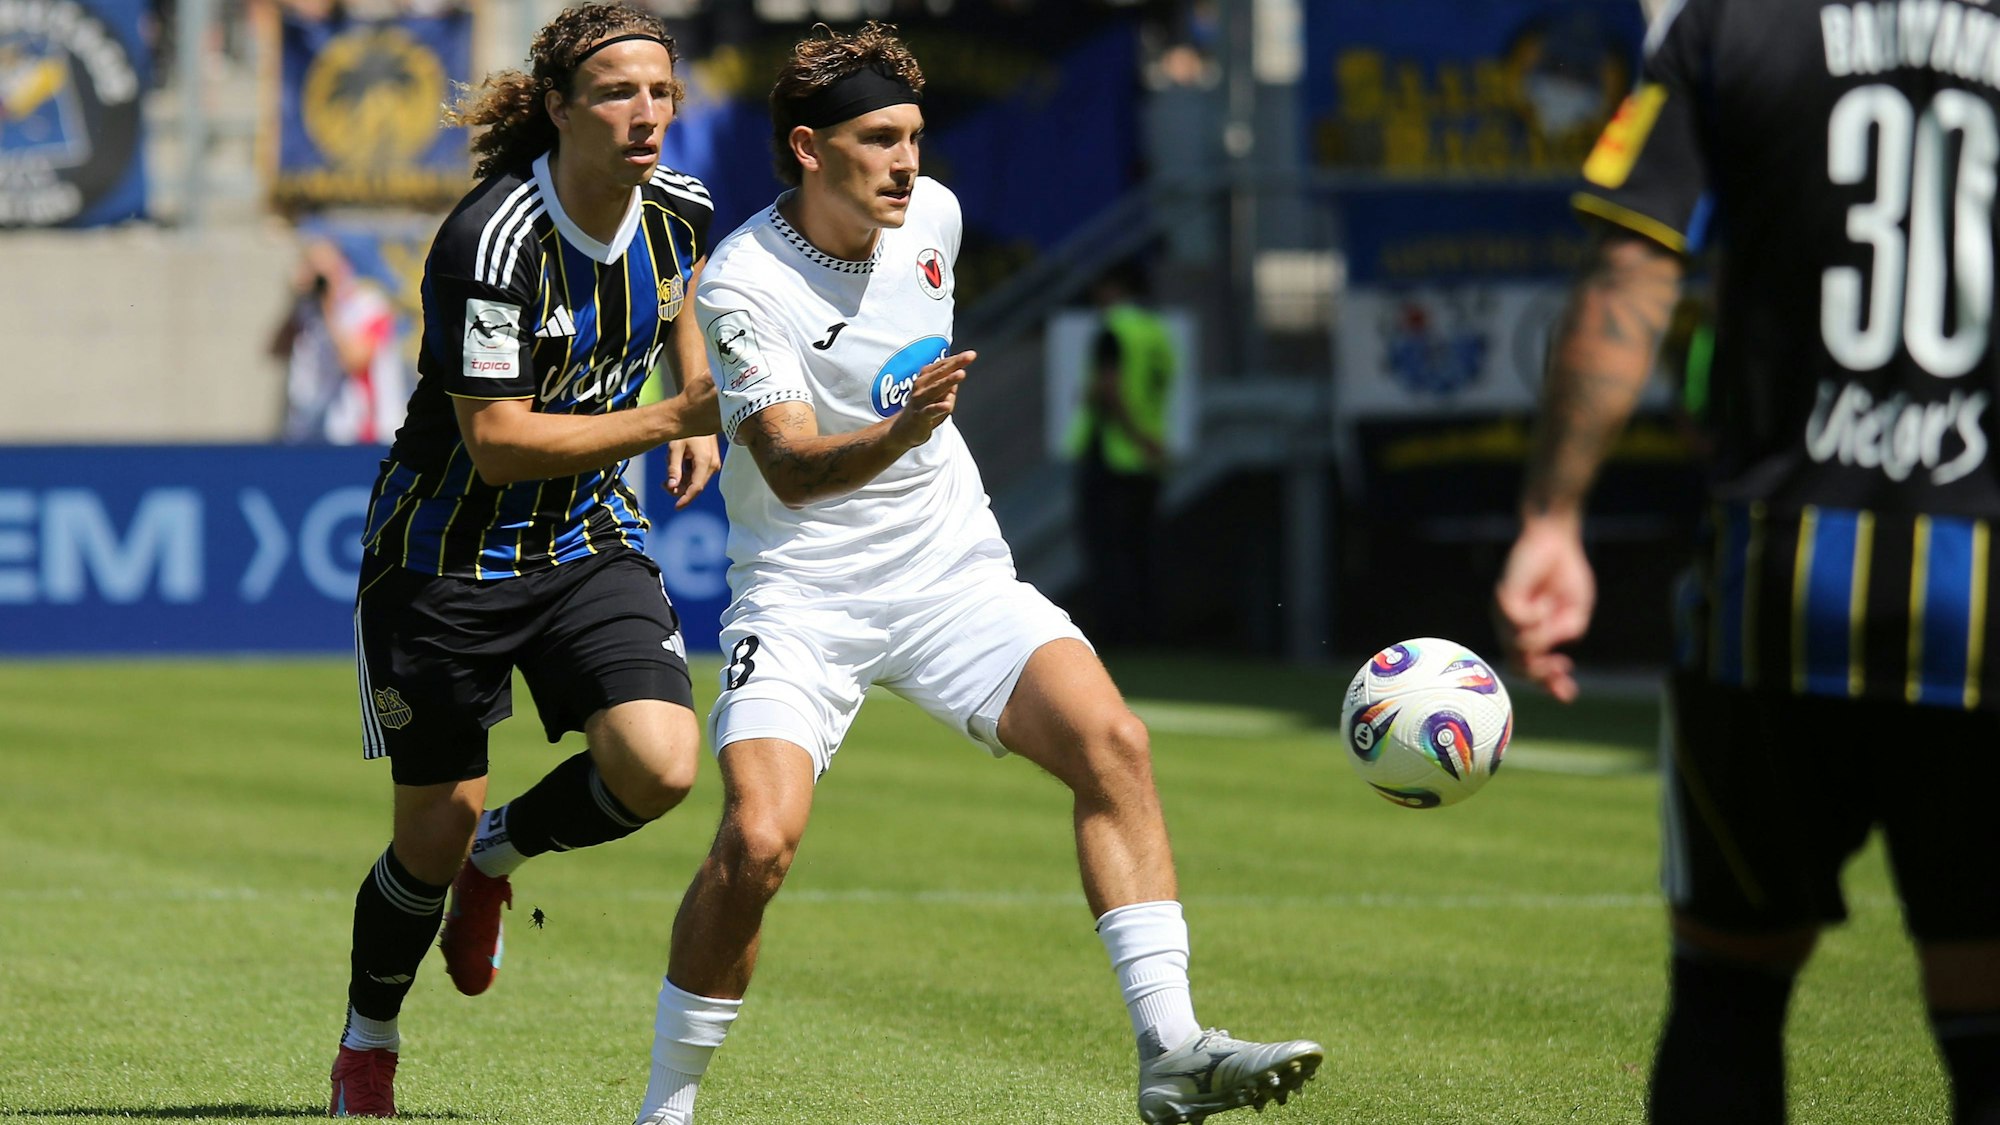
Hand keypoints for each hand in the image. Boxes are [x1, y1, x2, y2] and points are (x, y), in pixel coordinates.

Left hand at [661, 435, 719, 508]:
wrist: (699, 416)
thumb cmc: (686, 430)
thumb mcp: (675, 448)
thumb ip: (674, 469)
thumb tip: (672, 487)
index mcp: (705, 462)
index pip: (696, 488)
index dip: (686, 499)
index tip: (676, 507)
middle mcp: (713, 466)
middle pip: (695, 486)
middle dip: (679, 489)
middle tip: (663, 483)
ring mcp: (713, 464)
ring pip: (696, 481)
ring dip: (682, 481)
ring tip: (670, 466)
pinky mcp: (711, 463)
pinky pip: (698, 474)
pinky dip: (687, 474)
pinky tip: (679, 463)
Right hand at [888, 350, 973, 449]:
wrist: (904, 429)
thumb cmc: (924, 408)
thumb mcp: (938, 394)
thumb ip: (949, 383)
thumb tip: (959, 372)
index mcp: (926, 377)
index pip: (943, 366)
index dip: (957, 359)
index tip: (971, 354)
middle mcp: (921, 385)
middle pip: (941, 373)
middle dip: (956, 364)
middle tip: (969, 356)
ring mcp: (920, 400)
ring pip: (936, 389)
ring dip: (949, 381)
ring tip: (961, 374)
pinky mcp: (920, 415)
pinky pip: (930, 410)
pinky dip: (938, 408)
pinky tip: (947, 406)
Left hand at [1492, 513, 1595, 702]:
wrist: (1557, 541)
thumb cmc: (1565, 575)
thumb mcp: (1575, 612)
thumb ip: (1565, 633)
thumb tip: (1546, 651)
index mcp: (1532, 635)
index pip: (1533, 669)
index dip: (1549, 685)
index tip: (1569, 695)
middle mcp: (1514, 629)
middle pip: (1518, 667)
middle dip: (1542, 674)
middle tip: (1563, 665)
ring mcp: (1505, 616)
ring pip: (1517, 647)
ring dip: (1542, 637)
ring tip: (1554, 610)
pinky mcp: (1503, 599)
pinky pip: (1517, 623)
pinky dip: (1537, 618)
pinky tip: (1545, 603)